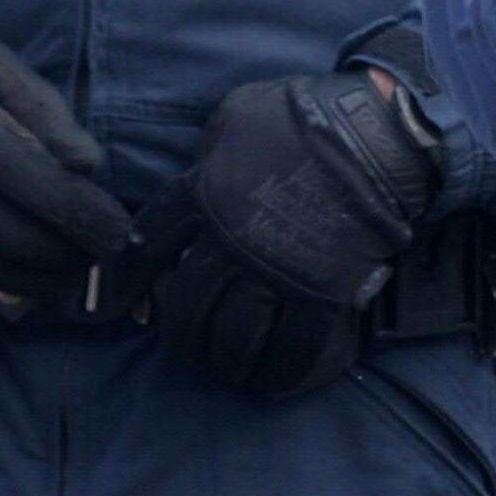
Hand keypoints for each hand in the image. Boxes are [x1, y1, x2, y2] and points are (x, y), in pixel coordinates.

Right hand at [0, 22, 136, 305]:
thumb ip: (45, 112)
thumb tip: (89, 167)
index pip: (49, 194)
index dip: (93, 222)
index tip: (120, 238)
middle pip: (21, 243)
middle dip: (68, 259)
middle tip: (93, 260)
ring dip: (33, 285)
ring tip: (61, 279)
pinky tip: (8, 292)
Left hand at [135, 68, 447, 398]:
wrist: (378, 136)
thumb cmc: (304, 115)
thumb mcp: (237, 113)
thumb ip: (210, 148)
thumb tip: (202, 167)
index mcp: (203, 196)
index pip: (148, 247)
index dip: (126, 279)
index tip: (117, 300)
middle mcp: (230, 243)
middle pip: (186, 307)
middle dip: (178, 335)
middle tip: (184, 346)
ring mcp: (275, 273)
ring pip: (232, 338)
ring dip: (222, 361)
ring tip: (223, 370)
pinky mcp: (320, 295)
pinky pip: (293, 349)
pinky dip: (279, 373)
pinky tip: (270, 383)